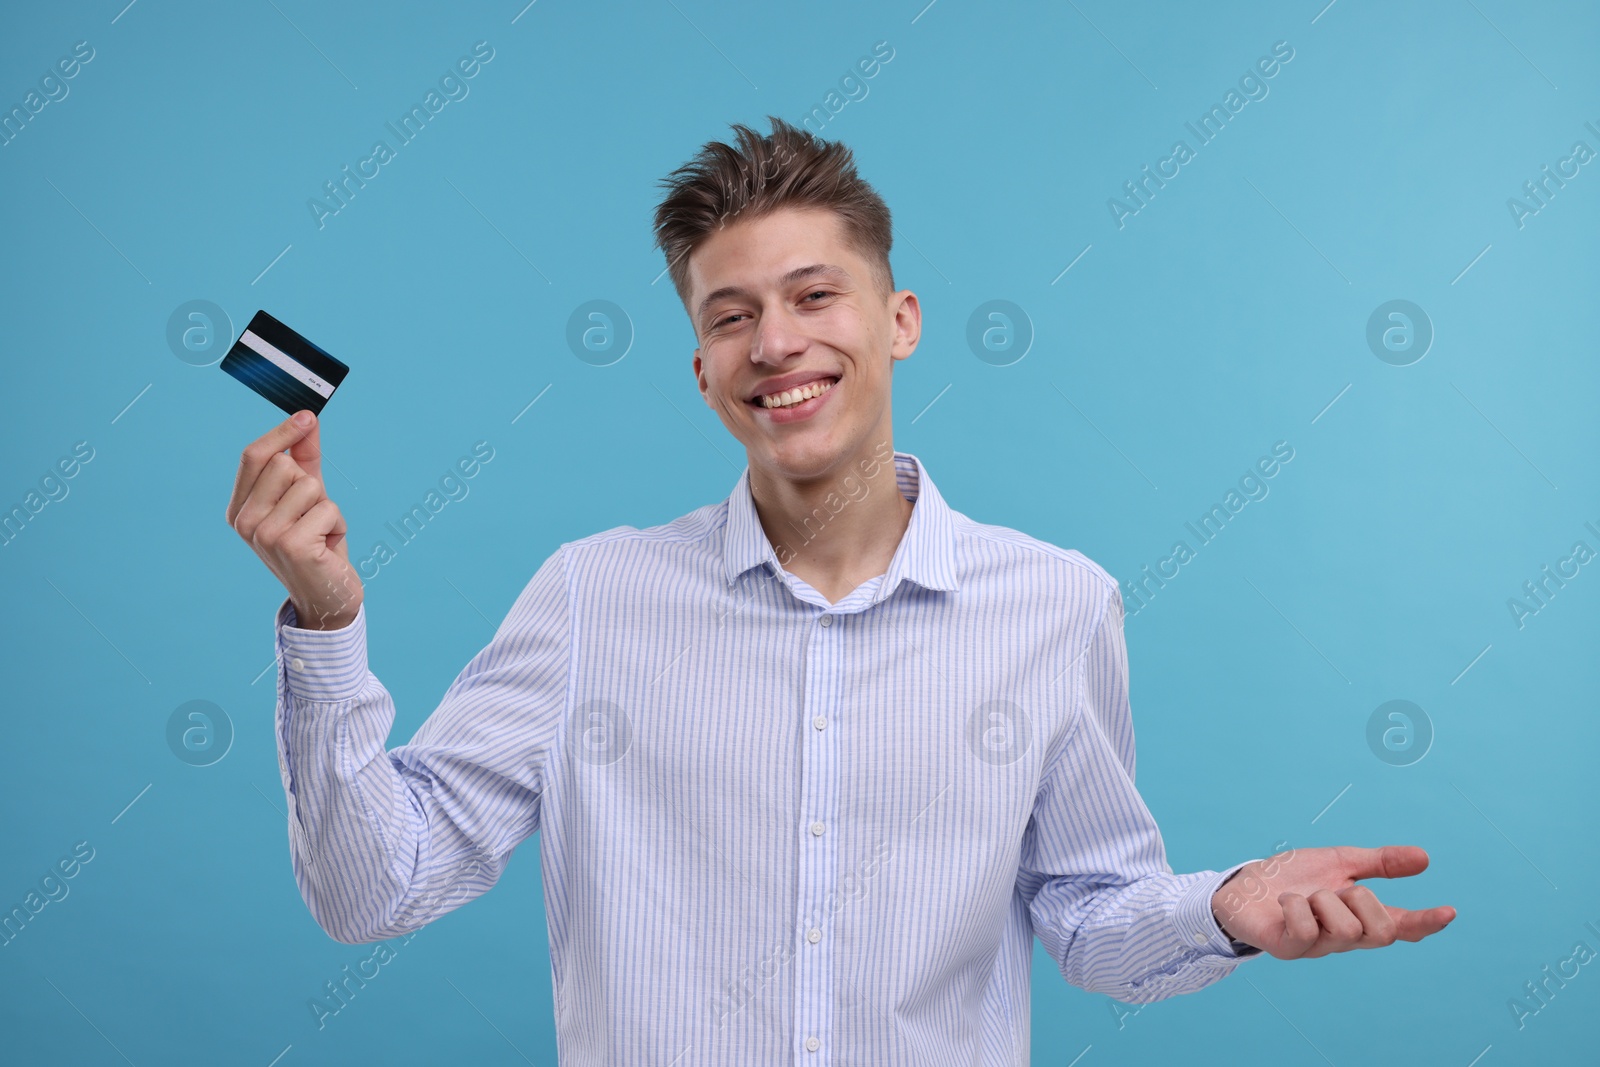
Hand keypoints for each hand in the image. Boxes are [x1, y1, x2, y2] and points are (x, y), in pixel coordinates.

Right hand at [226, 410, 362, 629]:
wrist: (328, 597)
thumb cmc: (317, 544)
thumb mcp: (307, 497)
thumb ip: (304, 458)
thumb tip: (307, 417)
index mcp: (240, 509)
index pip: (254, 456)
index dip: (282, 432)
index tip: (308, 416)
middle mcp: (245, 522)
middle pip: (285, 464)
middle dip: (312, 484)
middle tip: (312, 516)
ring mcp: (264, 534)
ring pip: (310, 485)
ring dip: (328, 507)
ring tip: (321, 533)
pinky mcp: (292, 545)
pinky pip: (328, 507)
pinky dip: (338, 524)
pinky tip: (328, 547)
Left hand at [1211, 845, 1454, 958]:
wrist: (1241, 885)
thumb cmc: (1292, 877)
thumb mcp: (1337, 862)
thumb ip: (1379, 863)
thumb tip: (1425, 858)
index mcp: (1358, 917)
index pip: (1400, 927)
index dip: (1425, 923)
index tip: (1449, 910)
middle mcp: (1342, 938)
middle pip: (1380, 932)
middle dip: (1363, 901)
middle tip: (1335, 890)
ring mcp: (1316, 947)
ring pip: (1346, 929)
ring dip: (1324, 900)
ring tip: (1304, 896)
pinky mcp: (1287, 948)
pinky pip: (1305, 929)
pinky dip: (1296, 905)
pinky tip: (1285, 901)